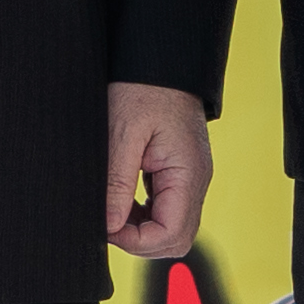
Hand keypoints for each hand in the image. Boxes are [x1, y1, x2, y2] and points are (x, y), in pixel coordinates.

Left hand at [101, 81, 210, 261]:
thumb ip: (117, 183)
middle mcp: (196, 181)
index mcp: (187, 173)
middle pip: (176, 239)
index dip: (135, 240)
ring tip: (115, 207)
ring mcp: (191, 178)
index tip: (107, 224)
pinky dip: (144, 215)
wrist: (160, 62)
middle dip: (140, 240)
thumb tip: (110, 225)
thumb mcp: (122, 134)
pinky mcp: (180, 173)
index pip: (171, 234)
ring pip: (172, 228)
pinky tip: (124, 198)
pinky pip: (168, 210)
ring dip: (142, 229)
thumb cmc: (143, 89)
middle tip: (110, 219)